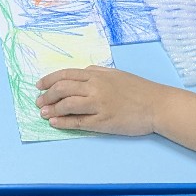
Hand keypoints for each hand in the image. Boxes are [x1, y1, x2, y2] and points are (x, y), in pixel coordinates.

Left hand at [36, 66, 167, 135]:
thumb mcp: (116, 74)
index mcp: (97, 75)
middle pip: (62, 89)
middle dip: (47, 95)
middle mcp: (95, 87)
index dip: (49, 80)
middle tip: (38, 102)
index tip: (38, 86)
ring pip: (67, 105)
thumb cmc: (138, 89)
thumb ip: (97, 72)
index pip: (66, 75)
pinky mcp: (103, 121)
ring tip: (43, 113)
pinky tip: (55, 123)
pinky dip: (64, 122)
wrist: (157, 105)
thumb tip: (82, 72)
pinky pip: (78, 122)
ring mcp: (98, 104)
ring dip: (52, 109)